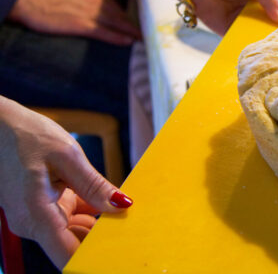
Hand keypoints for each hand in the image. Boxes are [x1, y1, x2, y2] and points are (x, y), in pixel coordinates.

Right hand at [0, 96, 132, 268]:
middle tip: (133, 223)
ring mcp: (36, 216)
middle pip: (74, 244)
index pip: (68, 256)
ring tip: (124, 208)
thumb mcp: (67, 155)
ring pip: (74, 230)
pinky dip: (88, 209)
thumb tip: (120, 205)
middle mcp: (33, 223)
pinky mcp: (41, 207)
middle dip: (103, 236)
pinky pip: (69, 216)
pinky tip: (105, 197)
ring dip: (98, 221)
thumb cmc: (26, 135)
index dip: (95, 258)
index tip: (121, 251)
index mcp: (36, 214)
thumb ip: (94, 185)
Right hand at [9, 0, 140, 44]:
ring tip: (146, 41)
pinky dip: (118, 37)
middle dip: (137, 27)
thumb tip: (112, 17)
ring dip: (133, 33)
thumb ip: (95, 4)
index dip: (133, 20)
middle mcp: (97, 0)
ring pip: (118, 23)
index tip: (145, 28)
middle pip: (123, 16)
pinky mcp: (80, 24)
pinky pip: (105, 31)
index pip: (121, 8)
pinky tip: (129, 42)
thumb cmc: (52, 0)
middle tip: (152, 36)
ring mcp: (89, 12)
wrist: (29, 0)